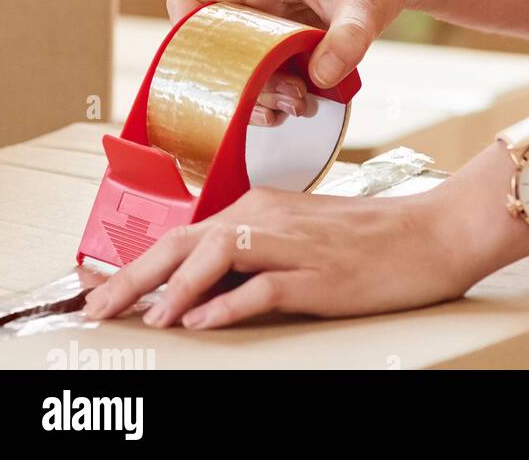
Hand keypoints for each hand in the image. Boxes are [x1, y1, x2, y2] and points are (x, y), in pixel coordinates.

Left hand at [82, 184, 477, 329]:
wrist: (433, 232)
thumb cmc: (370, 240)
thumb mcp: (301, 239)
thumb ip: (252, 255)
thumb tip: (196, 291)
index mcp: (261, 206)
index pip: (183, 234)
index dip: (135, 265)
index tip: (99, 295)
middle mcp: (270, 217)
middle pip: (185, 241)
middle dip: (132, 277)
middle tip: (95, 311)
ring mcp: (295, 243)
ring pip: (217, 255)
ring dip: (174, 289)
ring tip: (145, 321)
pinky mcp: (320, 273)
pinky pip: (264, 286)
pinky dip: (226, 304)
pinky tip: (202, 322)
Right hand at [166, 0, 436, 117]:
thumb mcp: (368, 3)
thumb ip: (348, 39)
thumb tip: (318, 80)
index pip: (190, 1)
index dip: (187, 37)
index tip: (219, 70)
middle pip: (214, 50)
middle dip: (241, 83)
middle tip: (286, 98)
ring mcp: (268, 21)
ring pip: (238, 66)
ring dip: (261, 93)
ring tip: (300, 104)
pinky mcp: (285, 39)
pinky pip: (264, 71)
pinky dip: (278, 91)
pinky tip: (303, 103)